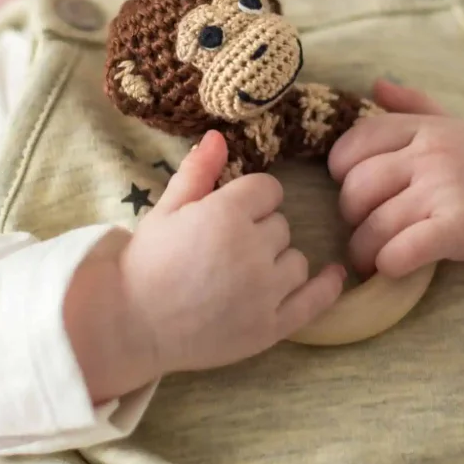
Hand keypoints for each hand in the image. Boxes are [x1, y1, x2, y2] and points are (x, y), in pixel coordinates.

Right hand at [121, 130, 344, 376]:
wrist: (130, 325)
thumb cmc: (146, 262)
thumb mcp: (166, 209)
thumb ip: (198, 172)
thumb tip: (218, 136)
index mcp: (227, 214)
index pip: (268, 190)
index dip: (251, 199)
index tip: (232, 213)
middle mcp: (253, 250)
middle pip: (281, 226)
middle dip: (259, 232)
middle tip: (224, 251)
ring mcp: (266, 292)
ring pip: (297, 260)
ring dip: (279, 262)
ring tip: (244, 275)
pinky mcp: (271, 328)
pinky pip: (315, 301)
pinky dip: (328, 287)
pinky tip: (333, 274)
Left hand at [328, 80, 463, 278]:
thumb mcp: (453, 125)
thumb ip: (412, 105)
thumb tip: (376, 83)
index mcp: (423, 127)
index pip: (353, 144)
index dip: (342, 172)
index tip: (357, 191)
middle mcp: (432, 152)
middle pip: (356, 188)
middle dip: (351, 217)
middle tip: (365, 230)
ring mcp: (446, 187)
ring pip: (374, 225)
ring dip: (364, 251)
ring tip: (372, 258)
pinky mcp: (461, 227)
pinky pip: (402, 250)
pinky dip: (388, 264)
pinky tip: (393, 267)